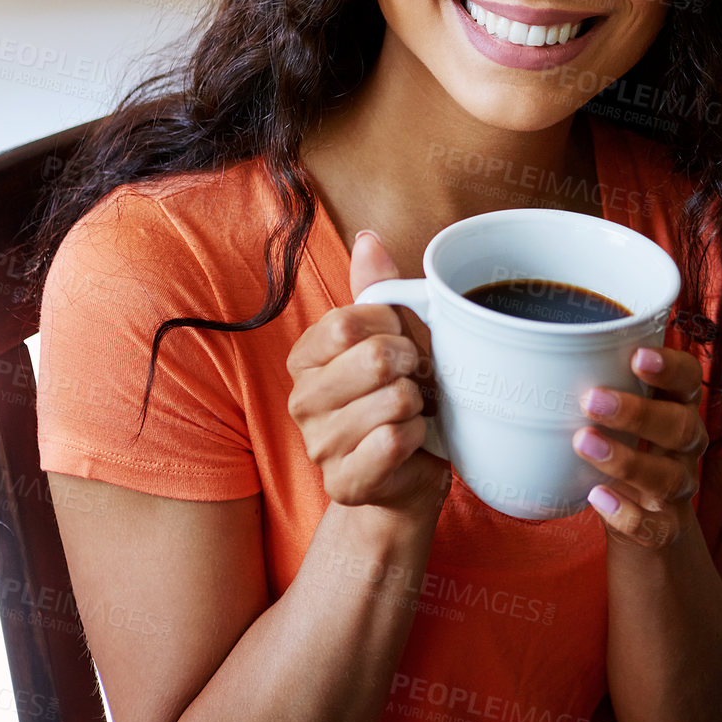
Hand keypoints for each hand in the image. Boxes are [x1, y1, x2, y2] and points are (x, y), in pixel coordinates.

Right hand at [286, 231, 448, 515]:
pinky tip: (412, 440)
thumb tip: (366, 239)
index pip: (348, 321)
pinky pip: (396, 440)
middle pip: (374, 359)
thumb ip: (375, 289)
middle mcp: (301, 400)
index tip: (402, 340)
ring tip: (413, 412)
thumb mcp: (388, 336)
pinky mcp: (344, 483)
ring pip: (394, 401)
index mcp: (304, 356)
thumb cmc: (397, 396)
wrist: (404, 475)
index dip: (391, 326)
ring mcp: (319, 445)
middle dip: (413, 365)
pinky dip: (419, 435)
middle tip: (415, 379)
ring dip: (420, 404)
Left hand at [571, 345, 708, 548]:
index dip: (670, 366)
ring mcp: (679, 489)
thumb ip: (592, 383)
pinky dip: (628, 514)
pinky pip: (656, 527)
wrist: (645, 523)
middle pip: (680, 425)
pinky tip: (597, 497)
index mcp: (677, 406)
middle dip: (637, 412)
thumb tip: (516, 353)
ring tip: (583, 444)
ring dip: (626, 460)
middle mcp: (686, 445)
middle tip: (591, 400)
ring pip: (668, 476)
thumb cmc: (621, 445)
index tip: (636, 355)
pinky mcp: (666, 528)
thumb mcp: (616, 412)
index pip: (688, 378)